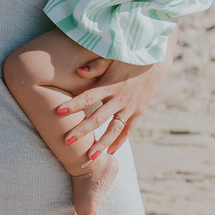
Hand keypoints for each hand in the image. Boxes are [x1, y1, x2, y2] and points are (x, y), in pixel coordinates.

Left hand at [55, 33, 176, 159]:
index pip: (89, 97)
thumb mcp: (113, 58)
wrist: (156, 64)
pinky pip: (127, 131)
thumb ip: (96, 66)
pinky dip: (119, 142)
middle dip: (82, 130)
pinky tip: (109, 153)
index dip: (74, 104)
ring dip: (101, 144)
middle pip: (98, 118)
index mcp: (111, 85)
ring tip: (89, 156)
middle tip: (66, 141)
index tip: (58, 111)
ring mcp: (130, 108)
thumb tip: (78, 72)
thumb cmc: (128, 59)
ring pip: (114, 130)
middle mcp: (120, 99)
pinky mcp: (138, 113)